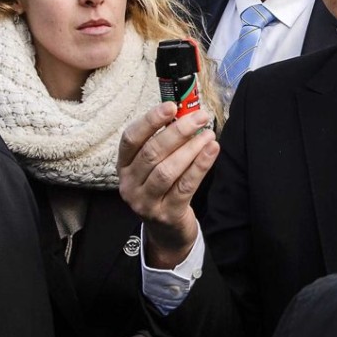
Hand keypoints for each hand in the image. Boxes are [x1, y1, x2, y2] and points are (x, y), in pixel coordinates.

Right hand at [119, 102, 218, 267]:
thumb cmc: (163, 188)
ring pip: (167, 170)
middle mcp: (129, 184)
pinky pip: (185, 186)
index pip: (131, 138)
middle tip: (199, 117)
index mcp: (124, 166)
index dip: (150, 120)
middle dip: (178, 131)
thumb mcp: (154, 166)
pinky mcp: (166, 214)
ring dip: (190, 149)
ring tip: (208, 134)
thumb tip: (186, 112)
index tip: (172, 106)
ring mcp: (145, 202)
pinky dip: (199, 166)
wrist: (166, 231)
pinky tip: (212, 151)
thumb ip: (164, 141)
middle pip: (152, 153)